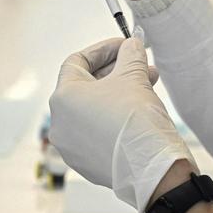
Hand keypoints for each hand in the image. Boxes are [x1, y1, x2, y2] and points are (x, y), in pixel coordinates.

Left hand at [48, 38, 196, 212]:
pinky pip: (96, 132)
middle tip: (140, 65)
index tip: (125, 46)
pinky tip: (138, 112)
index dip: (104, 49)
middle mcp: (60, 123)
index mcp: (63, 98)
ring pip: (92, 110)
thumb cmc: (137, 119)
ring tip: (147, 87)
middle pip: (85, 86)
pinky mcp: (86, 163)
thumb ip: (130, 54)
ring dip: (117, 94)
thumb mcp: (134, 76)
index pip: (77, 61)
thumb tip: (131, 45)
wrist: (152, 167)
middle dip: (115, 72)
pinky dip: (113, 118)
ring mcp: (71, 146)